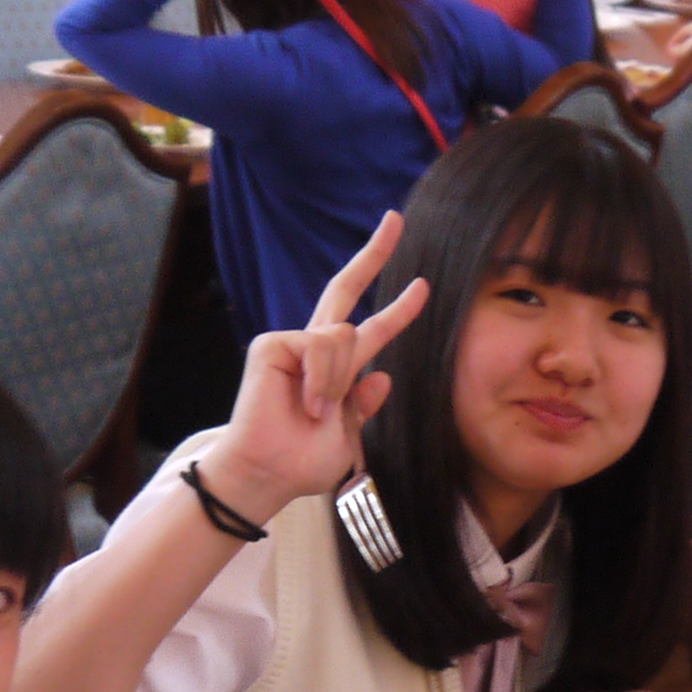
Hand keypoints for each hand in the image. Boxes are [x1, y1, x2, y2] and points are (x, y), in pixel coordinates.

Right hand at [202, 213, 423, 512]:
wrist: (269, 473)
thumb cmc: (303, 462)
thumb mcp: (348, 436)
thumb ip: (362, 405)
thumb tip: (382, 375)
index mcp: (338, 369)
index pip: (373, 329)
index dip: (399, 309)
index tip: (422, 286)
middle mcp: (314, 348)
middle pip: (346, 289)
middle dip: (374, 254)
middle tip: (396, 218)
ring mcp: (292, 342)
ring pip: (343, 336)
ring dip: (337, 381)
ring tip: (316, 412)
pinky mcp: (272, 343)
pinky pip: (319, 346)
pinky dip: (321, 379)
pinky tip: (305, 402)